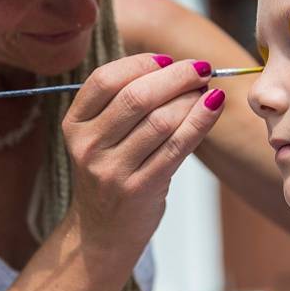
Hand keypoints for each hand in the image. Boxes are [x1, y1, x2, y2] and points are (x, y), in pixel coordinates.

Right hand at [61, 53, 225, 252]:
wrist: (102, 231)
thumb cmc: (110, 171)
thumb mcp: (100, 135)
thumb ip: (123, 101)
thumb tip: (173, 65)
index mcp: (74, 124)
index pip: (105, 80)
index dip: (141, 63)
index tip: (168, 59)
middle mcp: (88, 146)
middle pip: (136, 97)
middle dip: (175, 76)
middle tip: (200, 68)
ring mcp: (112, 170)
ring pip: (161, 120)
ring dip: (191, 98)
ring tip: (207, 90)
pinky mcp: (140, 189)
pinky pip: (177, 146)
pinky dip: (201, 120)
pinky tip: (214, 105)